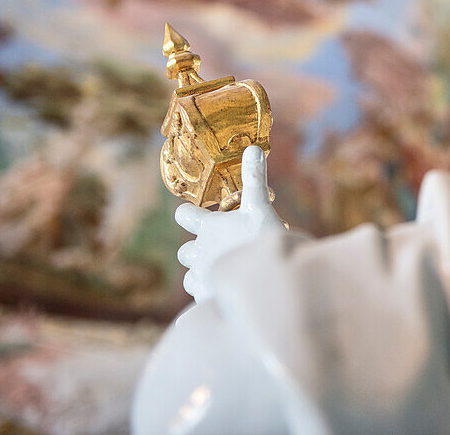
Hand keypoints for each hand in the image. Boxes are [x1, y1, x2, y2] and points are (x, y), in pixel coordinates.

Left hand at [174, 145, 284, 303]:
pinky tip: (222, 298)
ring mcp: (201, 278)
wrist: (265, 285)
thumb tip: (254, 148)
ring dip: (201, 274)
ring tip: (223, 274)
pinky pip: (197, 300)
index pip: (184, 216)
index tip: (193, 215)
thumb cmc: (262, 241)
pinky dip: (207, 297)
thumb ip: (255, 179)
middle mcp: (198, 252)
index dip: (187, 214)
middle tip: (219, 250)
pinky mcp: (205, 301)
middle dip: (196, 250)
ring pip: (189, 277)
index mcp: (208, 227)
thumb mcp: (261, 207)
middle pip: (183, 251)